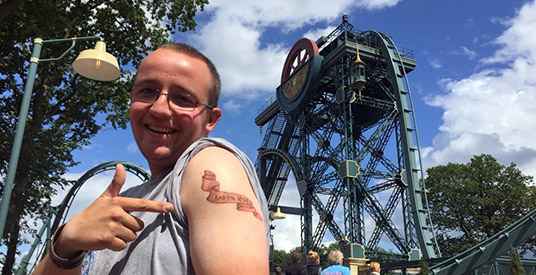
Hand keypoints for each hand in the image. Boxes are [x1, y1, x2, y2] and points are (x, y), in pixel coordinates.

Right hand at [54, 164, 172, 257]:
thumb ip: (116, 183)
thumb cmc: (94, 213)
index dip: (157, 206)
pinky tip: (107, 240)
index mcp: (118, 202)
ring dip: (123, 237)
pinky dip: (116, 245)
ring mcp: (112, 227)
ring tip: (111, 231)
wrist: (75, 231)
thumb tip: (120, 165)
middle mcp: (116, 213)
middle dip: (130, 228)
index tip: (170, 207)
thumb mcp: (105, 197)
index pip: (142, 204)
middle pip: (139, 226)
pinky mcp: (107, 239)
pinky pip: (123, 246)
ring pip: (132, 237)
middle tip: (115, 225)